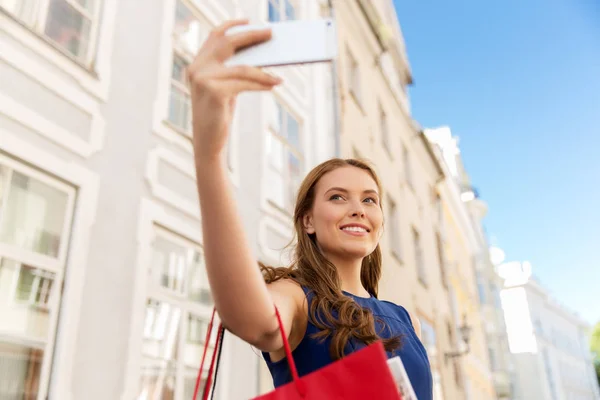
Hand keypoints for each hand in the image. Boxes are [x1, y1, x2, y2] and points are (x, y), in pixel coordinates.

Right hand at [187, 19, 281, 164]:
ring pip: (242, 68)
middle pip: (228, 43)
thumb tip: (260, 55)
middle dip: (252, 36)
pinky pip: (245, 83)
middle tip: (272, 34)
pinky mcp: (214, 91)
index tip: (248, 20)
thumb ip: (233, 70)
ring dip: (264, 71)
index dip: (230, 26)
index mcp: (196, 65)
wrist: (207, 142)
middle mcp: (196, 69)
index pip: (213, 37)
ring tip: (279, 74)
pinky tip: (273, 84)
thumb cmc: (218, 114)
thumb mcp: (225, 88)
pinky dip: (262, 83)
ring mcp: (203, 79)